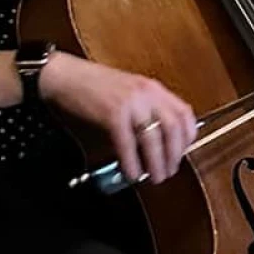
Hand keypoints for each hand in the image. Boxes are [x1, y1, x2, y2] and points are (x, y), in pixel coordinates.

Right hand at [40, 53, 197, 185]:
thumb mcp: (129, 92)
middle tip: (170, 171)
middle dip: (175, 154)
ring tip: (155, 177)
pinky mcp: (112, 113)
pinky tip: (132, 173)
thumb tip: (157, 141)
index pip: (184, 113)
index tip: (182, 152)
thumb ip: (146, 109)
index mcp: (153, 88)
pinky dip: (132, 162)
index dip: (187, 136)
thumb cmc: (94, 86)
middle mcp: (146, 93)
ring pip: (153, 138)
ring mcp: (130, 102)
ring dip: (157, 162)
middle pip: (173, 127)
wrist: (65, 75)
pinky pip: (128, 143)